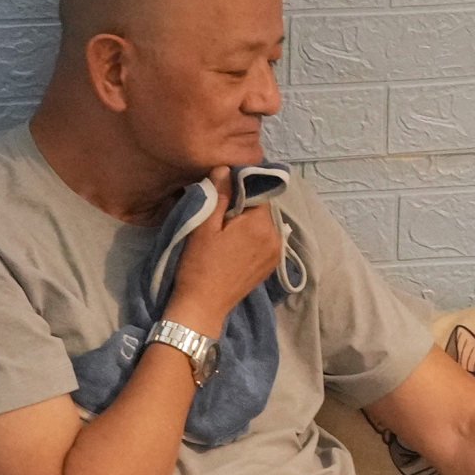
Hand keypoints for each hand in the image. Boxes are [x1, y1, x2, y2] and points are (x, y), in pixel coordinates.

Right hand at [168, 174, 285, 329]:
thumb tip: (226, 168)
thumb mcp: (204, 227)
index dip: (240, 189)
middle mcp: (276, 236)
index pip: (257, 192)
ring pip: (265, 224)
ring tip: (226, 232)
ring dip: (249, 222)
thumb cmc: (199, 265)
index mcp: (260, 224)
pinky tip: (235, 246)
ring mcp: (276, 253)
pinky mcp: (271, 266)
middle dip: (245, 206)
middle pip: (262, 208)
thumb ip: (219, 194)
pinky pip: (266, 240)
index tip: (222, 193)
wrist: (203, 306)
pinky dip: (254, 237)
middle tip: (221, 216)